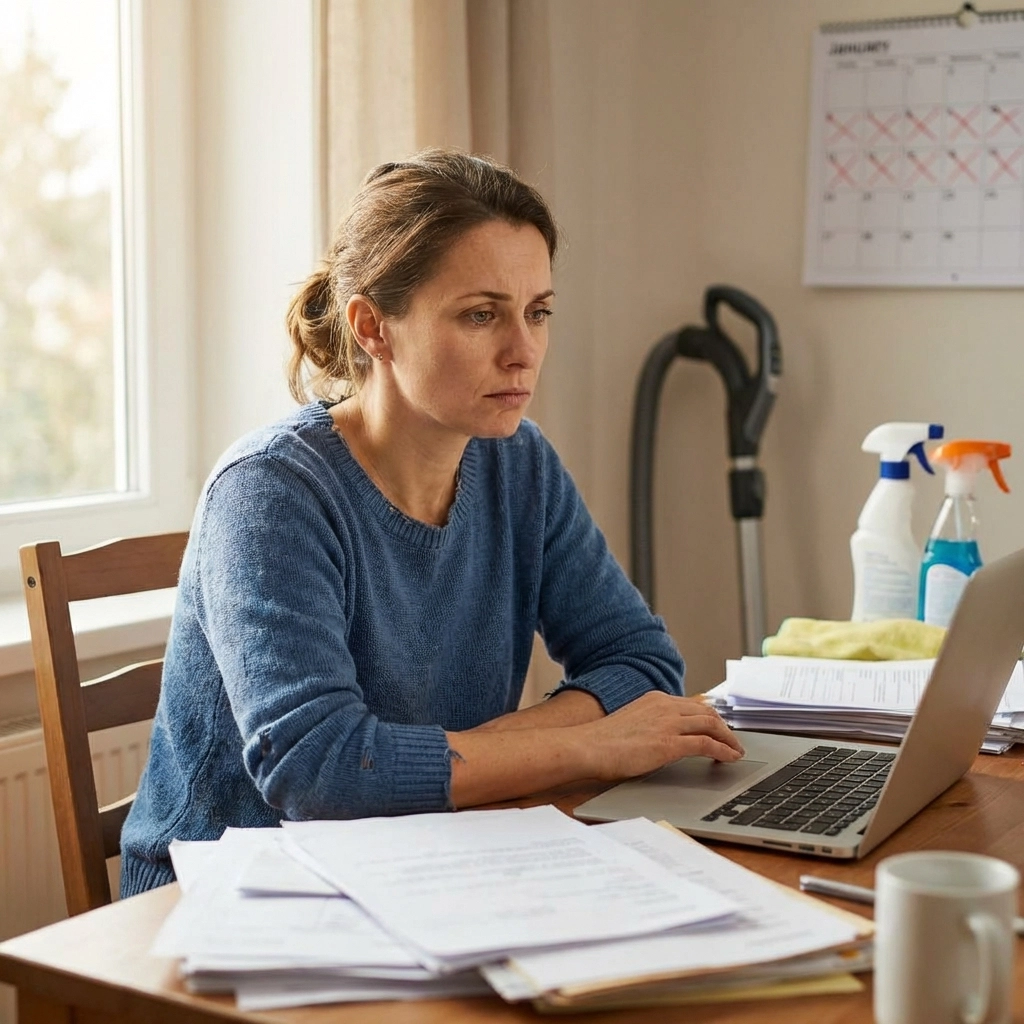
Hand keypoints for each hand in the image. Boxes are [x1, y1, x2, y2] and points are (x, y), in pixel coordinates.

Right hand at [576, 691, 744, 781]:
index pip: (692, 705)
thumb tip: (662, 739)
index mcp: (654, 699)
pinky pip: (707, 744)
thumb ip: (650, 725)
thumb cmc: (601, 742)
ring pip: (712, 724)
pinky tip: (729, 759)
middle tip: (733, 741)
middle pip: (708, 711)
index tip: (719, 728)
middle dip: (725, 727)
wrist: (587, 747)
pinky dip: (724, 751)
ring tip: (736, 751)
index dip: (710, 717)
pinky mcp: (669, 743)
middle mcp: (665, 706)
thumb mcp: (631, 724)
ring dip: (729, 739)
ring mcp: (668, 723)